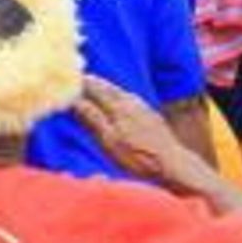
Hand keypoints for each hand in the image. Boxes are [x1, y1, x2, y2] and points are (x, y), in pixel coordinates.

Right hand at [75, 76, 190, 184]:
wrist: (172, 164)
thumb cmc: (138, 156)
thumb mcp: (109, 140)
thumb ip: (92, 118)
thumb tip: (75, 100)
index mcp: (118, 105)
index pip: (95, 87)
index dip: (81, 83)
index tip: (69, 77)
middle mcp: (131, 101)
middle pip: (108, 87)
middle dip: (94, 82)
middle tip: (81, 78)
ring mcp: (143, 107)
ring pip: (120, 92)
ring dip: (107, 88)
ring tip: (97, 87)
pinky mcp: (152, 116)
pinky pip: (130, 100)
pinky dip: (119, 97)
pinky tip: (120, 102)